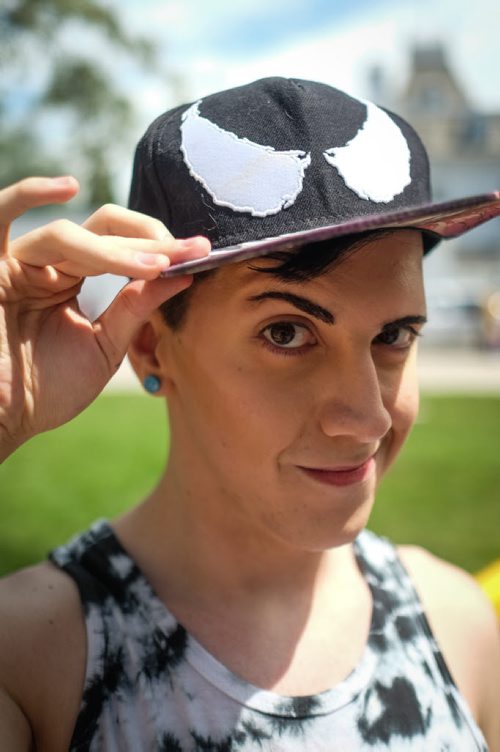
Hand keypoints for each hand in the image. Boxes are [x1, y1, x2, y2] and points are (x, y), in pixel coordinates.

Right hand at [0, 176, 209, 460]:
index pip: (120, 249)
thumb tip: (182, 275)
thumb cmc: (45, 391)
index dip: (159, 250)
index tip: (201, 254)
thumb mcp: (104, 346)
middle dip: (149, 244)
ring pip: (69, 236)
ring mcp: (18, 263)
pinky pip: (0, 215)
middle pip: (102, 234)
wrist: (2, 421)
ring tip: (155, 261)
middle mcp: (47, 265)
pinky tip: (67, 186)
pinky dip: (28, 194)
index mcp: (70, 280)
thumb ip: (135, 308)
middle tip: (190, 250)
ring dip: (114, 249)